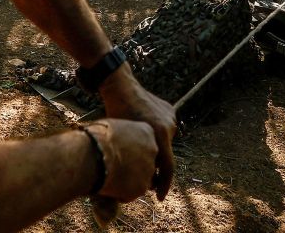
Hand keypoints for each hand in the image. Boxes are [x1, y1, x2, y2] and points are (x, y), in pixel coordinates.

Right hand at [85, 119, 156, 201]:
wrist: (93, 155)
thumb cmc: (97, 137)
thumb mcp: (112, 126)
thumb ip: (121, 132)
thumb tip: (114, 135)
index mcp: (147, 132)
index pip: (144, 143)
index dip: (130, 150)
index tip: (118, 151)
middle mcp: (153, 150)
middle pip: (145, 161)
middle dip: (133, 166)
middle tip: (115, 167)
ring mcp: (149, 170)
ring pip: (141, 178)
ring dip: (128, 180)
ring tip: (109, 177)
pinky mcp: (141, 188)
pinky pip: (132, 193)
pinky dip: (122, 193)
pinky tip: (108, 186)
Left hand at [99, 65, 176, 198]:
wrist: (120, 86)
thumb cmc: (114, 114)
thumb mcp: (122, 140)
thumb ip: (133, 160)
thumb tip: (134, 184)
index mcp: (159, 134)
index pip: (167, 168)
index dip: (164, 186)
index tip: (159, 198)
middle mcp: (169, 126)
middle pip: (164, 155)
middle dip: (155, 167)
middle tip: (144, 176)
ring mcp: (171, 117)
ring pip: (163, 143)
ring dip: (154, 149)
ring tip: (138, 147)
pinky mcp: (169, 110)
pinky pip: (163, 129)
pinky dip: (154, 135)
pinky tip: (142, 132)